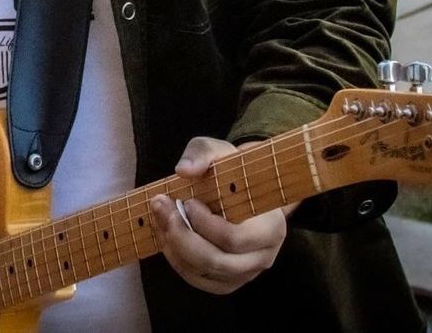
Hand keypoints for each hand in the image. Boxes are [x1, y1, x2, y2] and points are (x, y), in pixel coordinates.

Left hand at [151, 137, 286, 294]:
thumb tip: (183, 170)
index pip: (234, 239)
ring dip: (174, 247)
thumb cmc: (230, 171)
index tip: (186, 201)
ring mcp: (246, 272)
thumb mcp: (218, 151)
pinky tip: (166, 237)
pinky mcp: (228, 281)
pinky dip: (177, 260)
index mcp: (271, 227)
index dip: (203, 223)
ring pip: (205, 273)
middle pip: (217, 261)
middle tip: (160, 208)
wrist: (239, 190)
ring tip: (160, 219)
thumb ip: (202, 153)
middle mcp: (263, 256)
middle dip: (181, 236)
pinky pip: (199, 280)